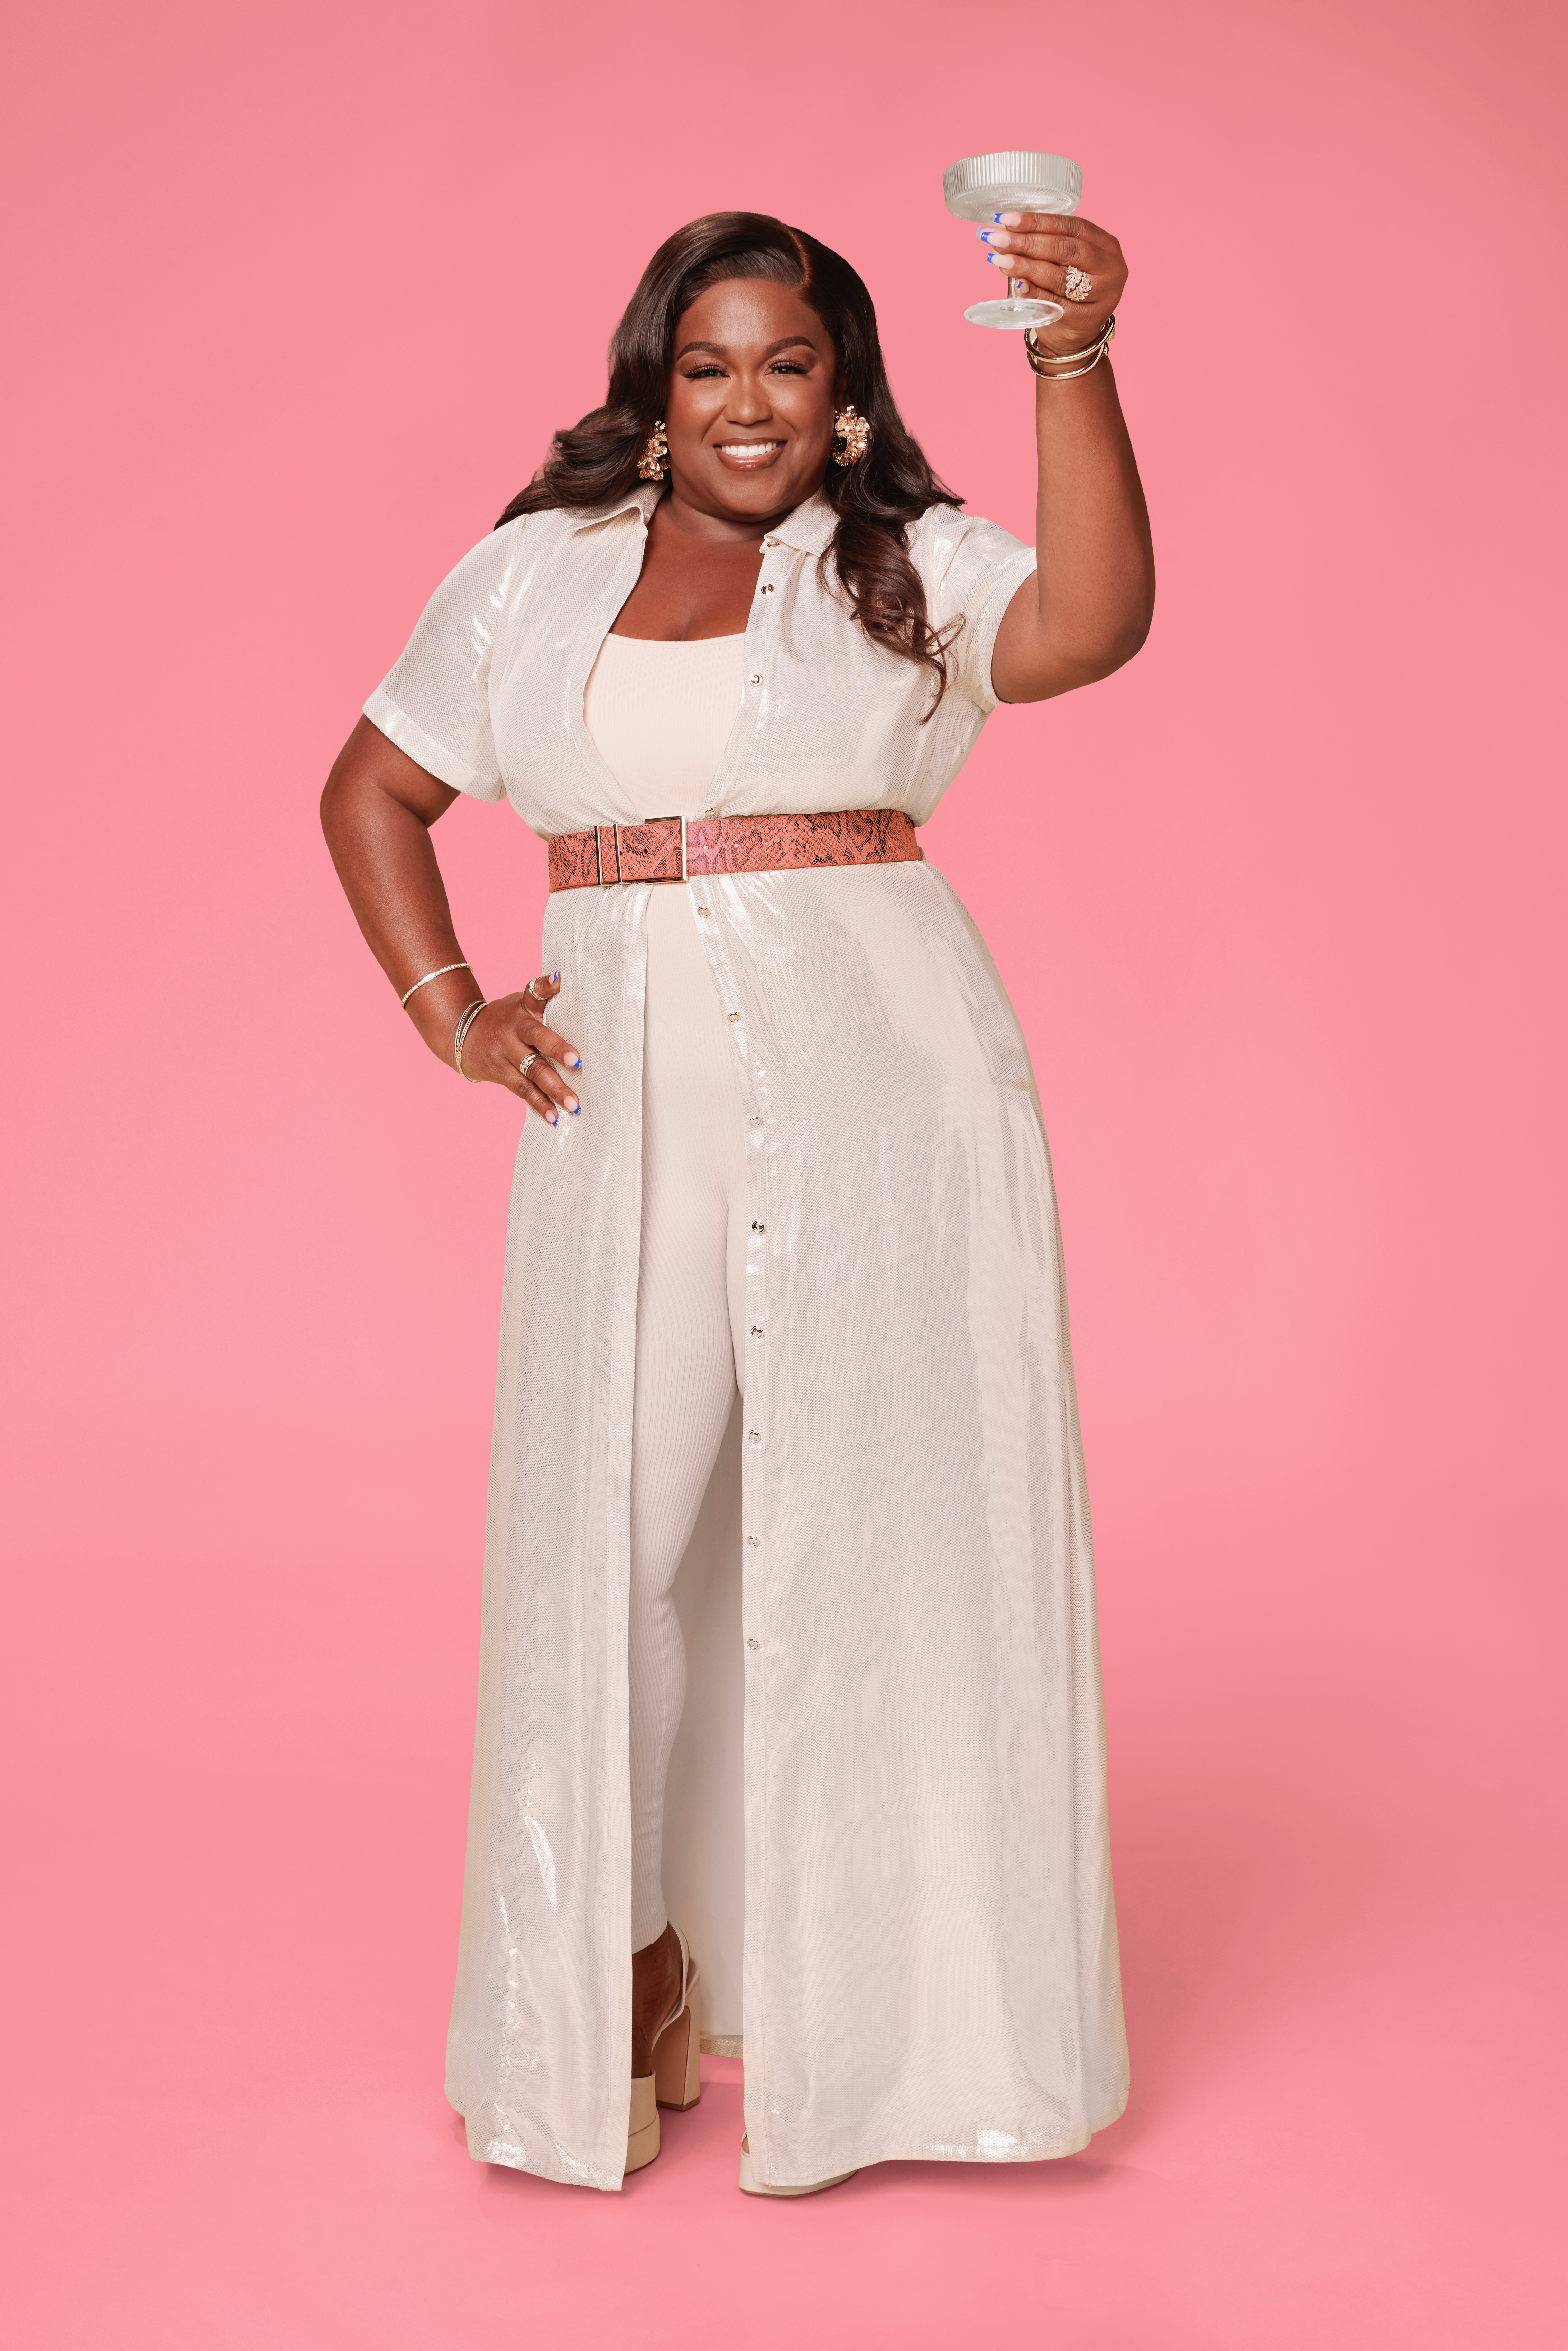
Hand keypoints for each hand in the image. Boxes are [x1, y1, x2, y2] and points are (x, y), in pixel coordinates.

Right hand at [462, 972, 582, 1121]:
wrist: (461, 1034)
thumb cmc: (506, 1019)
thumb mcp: (520, 1004)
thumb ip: (544, 1000)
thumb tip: (568, 984)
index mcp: (523, 1008)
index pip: (534, 992)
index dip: (546, 985)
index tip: (559, 980)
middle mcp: (513, 1029)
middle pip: (536, 1038)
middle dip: (557, 1050)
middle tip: (577, 1062)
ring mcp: (505, 1053)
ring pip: (531, 1071)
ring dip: (553, 1089)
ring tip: (573, 1104)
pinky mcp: (500, 1073)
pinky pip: (522, 1090)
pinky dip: (539, 1104)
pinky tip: (554, 1117)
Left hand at [978, 212, 1126, 357]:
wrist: (1076, 336)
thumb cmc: (1067, 291)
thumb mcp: (1064, 262)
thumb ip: (1043, 246)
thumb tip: (1003, 232)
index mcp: (1105, 243)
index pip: (1069, 226)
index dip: (1037, 222)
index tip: (1006, 219)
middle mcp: (1109, 266)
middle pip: (1064, 249)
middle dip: (1027, 243)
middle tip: (997, 240)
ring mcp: (1103, 294)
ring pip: (1060, 276)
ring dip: (1026, 266)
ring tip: (1000, 260)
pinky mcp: (1088, 319)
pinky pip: (1056, 303)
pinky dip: (1035, 293)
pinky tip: (1017, 284)